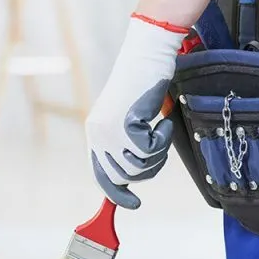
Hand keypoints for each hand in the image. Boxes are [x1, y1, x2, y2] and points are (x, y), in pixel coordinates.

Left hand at [87, 14, 187, 209]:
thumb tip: (132, 176)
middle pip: (123, 175)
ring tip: (161, 130)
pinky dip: (163, 139)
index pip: (99, 174)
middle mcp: (97, 133)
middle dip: (147, 170)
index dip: (115, 193)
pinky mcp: (124, 123)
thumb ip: (127, 144)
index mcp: (95, 132)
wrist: (148, 54)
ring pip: (137, 166)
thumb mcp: (131, 118)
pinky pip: (149, 150)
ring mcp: (109, 129)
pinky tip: (163, 120)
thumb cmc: (144, 83)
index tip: (132, 204)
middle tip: (160, 149)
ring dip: (157, 153)